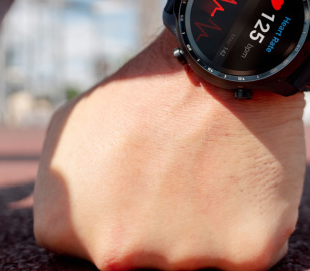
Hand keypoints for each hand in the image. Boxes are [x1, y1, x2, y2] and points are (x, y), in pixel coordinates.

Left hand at [33, 30, 306, 269]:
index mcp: (65, 227)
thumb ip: (62, 186)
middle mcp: (115, 255)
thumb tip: (71, 221)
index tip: (137, 183)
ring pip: (194, 260)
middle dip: (156, 226)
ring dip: (203, 228)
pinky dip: (247, 225)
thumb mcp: (69, 129)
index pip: (91, 245)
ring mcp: (180, 260)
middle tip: (176, 176)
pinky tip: (242, 180)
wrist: (218, 59)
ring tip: (209, 170)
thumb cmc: (144, 91)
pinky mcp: (244, 255)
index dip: (119, 212)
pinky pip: (244, 257)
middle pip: (142, 259)